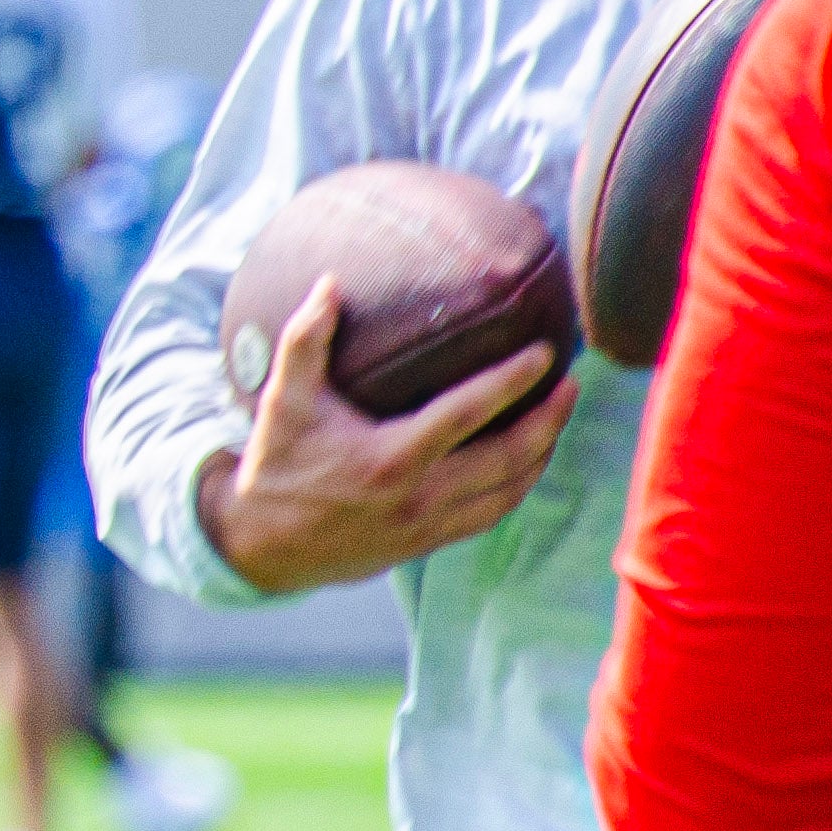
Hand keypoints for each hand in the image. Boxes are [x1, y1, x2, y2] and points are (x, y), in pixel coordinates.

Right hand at [195, 279, 577, 595]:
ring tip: (557, 419)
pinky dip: (516, 487)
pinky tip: (525, 462)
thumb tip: (329, 283)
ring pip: (509, 492)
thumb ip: (306, 341)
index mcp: (389, 458)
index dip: (512, 381)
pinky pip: (490, 515)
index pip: (468, 413)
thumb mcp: (282, 401)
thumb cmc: (275, 466)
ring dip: (541, 455)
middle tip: (569, 384)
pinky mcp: (427, 542)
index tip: (544, 353)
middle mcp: (417, 496)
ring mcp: (427, 525)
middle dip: (549, 421)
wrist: (262, 547)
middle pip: (509, 458)